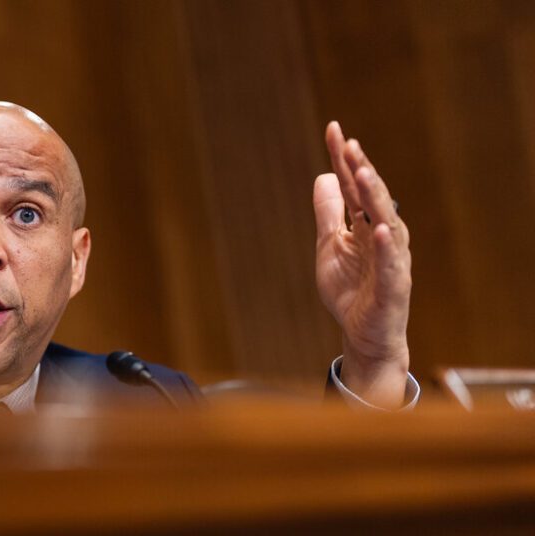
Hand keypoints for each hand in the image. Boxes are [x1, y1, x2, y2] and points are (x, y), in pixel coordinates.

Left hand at [314, 121, 411, 408]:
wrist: (364, 335)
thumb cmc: (351, 290)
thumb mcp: (329, 246)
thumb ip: (328, 213)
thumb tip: (324, 176)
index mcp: (365, 225)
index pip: (354, 186)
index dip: (344, 159)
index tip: (333, 129)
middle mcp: (382, 236)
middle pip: (372, 197)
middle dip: (361, 170)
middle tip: (348, 144)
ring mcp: (391, 260)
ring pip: (386, 222)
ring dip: (376, 198)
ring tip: (363, 173)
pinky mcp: (394, 286)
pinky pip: (391, 264)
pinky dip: (387, 246)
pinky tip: (382, 228)